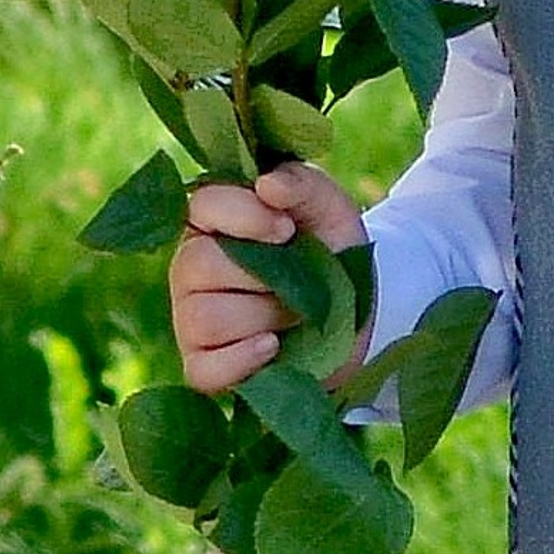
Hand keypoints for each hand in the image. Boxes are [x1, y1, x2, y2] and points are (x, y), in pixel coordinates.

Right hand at [170, 166, 369, 394]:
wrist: (363, 310)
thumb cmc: (331, 249)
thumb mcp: (327, 206)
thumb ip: (300, 183)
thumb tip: (267, 185)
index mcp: (212, 221)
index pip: (201, 206)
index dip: (245, 217)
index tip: (287, 230)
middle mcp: (191, 268)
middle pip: (198, 265)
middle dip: (263, 276)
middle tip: (298, 281)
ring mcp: (191, 319)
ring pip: (206, 318)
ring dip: (265, 317)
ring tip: (294, 314)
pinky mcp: (205, 365)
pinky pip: (203, 370)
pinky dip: (243, 360)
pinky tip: (275, 347)